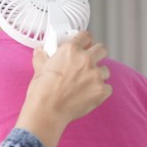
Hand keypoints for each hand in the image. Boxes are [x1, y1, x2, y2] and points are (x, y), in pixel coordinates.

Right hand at [15, 31, 111, 146]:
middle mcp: (86, 60)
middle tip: (90, 61)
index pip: (85, 36)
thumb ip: (42, 57)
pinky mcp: (102, 90)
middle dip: (97, 54)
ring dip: (98, 74)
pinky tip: (89, 94)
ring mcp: (96, 75)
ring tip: (87, 83)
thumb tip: (40, 52)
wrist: (47, 111)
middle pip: (102, 49)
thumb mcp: (39, 70)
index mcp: (70, 50)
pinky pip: (108, 88)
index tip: (84, 44)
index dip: (85, 40)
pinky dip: (100, 90)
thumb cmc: (42, 91)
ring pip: (106, 70)